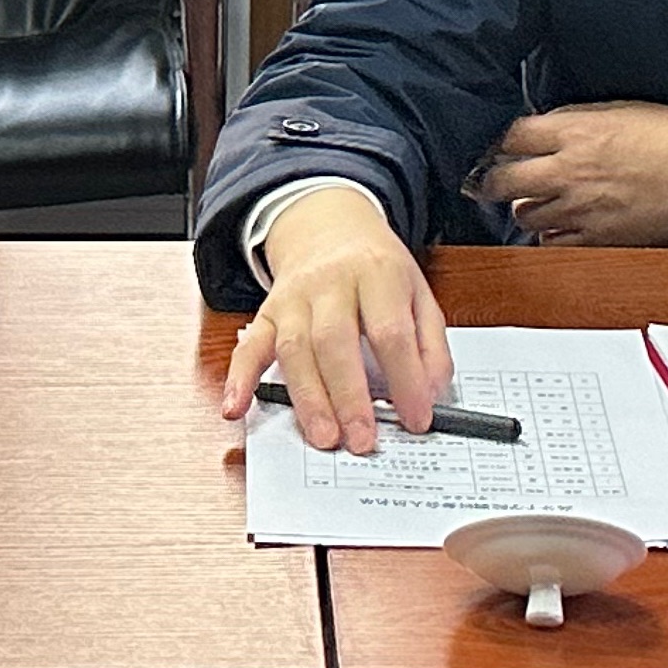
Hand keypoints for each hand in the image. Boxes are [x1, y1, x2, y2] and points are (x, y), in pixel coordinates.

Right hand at [219, 187, 452, 454]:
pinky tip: (236, 409)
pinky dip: (239, 379)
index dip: (405, 380)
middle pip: (335, 341)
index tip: (416, 419)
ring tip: (326, 438)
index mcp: (378, 274)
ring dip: (309, 399)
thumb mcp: (418, 293)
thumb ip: (430, 344)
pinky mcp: (266, 313)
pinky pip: (248, 346)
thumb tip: (432, 393)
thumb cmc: (378, 269)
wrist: (329, 227)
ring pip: (295, 350)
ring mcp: (294, 298)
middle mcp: (332, 283)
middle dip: (350, 397)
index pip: (391, 332)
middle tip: (363, 440)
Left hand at [469, 100, 667, 246]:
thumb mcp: (621, 109)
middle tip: (497, 178)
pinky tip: (561, 222)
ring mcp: (579, 208)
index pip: (510, 136)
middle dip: (494, 179)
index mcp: (575, 132)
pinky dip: (551, 233)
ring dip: (525, 206)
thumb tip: (549, 126)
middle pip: (501, 181)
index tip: (500, 145)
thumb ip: (577, 119)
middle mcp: (568, 171)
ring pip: (522, 214)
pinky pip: (552, 242)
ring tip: (538, 199)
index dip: (499, 140)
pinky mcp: (595, 238)